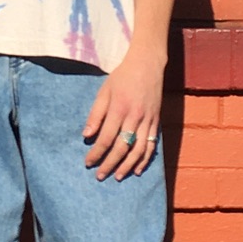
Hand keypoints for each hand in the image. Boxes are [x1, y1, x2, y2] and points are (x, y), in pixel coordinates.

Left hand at [84, 42, 165, 181]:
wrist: (148, 64)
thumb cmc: (122, 77)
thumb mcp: (104, 91)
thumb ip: (96, 114)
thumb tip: (86, 135)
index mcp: (119, 108)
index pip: (106, 138)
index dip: (96, 153)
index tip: (88, 162)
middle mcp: (135, 117)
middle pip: (122, 147)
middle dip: (110, 164)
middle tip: (100, 175)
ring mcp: (148, 120)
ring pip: (138, 149)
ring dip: (127, 165)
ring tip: (118, 177)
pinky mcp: (156, 121)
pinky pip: (152, 145)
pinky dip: (145, 159)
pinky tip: (137, 169)